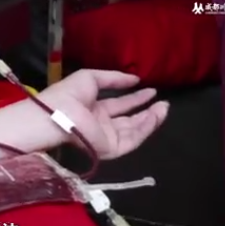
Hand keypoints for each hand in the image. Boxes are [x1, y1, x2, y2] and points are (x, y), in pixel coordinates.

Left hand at [39, 70, 168, 159]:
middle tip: (163, 102)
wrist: (60, 112)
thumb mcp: (91, 77)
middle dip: (146, 111)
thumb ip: (114, 78)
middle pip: (129, 120)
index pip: (119, 105)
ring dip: (150, 119)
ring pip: (134, 130)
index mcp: (93, 108)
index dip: (135, 98)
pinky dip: (146, 128)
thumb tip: (135, 78)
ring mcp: (106, 137)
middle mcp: (101, 124)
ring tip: (164, 107)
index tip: (151, 90)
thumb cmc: (70, 93)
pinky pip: (132, 139)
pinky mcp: (110, 148)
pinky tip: (155, 116)